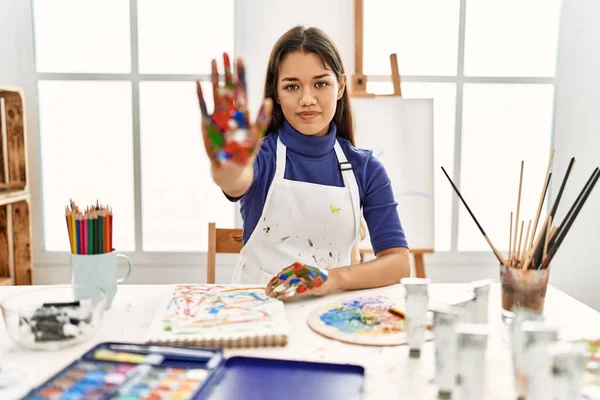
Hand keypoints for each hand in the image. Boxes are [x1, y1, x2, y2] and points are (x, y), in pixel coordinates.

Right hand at [196, 53, 271, 168]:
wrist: (231, 167)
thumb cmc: (245, 152)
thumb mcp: (257, 135)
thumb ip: (262, 118)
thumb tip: (269, 100)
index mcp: (241, 111)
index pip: (241, 88)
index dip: (240, 74)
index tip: (240, 59)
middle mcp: (229, 110)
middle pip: (227, 86)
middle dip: (226, 70)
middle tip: (224, 53)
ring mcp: (217, 116)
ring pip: (215, 92)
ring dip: (214, 77)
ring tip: (212, 62)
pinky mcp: (207, 124)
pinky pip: (203, 106)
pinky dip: (201, 95)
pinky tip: (199, 82)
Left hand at [265, 262, 332, 300]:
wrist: (331, 278)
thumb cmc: (315, 277)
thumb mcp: (302, 273)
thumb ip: (292, 276)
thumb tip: (280, 281)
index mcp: (296, 268)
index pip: (281, 274)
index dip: (273, 281)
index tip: (267, 288)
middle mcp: (300, 271)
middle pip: (283, 279)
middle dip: (273, 287)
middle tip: (267, 294)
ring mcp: (305, 279)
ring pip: (288, 285)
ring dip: (279, 291)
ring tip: (272, 296)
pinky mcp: (310, 287)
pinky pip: (297, 291)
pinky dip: (289, 294)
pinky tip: (283, 298)